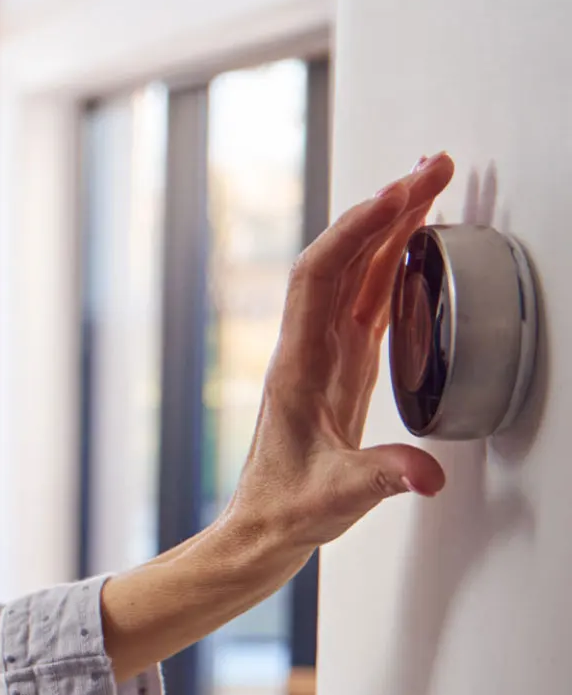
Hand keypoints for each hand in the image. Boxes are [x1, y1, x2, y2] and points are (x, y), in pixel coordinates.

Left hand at [221, 152, 454, 551]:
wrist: (263, 528)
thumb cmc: (286, 510)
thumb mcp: (336, 499)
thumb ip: (380, 481)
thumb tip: (426, 476)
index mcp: (299, 365)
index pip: (321, 276)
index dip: (358, 231)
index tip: (398, 194)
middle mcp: (308, 348)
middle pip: (343, 259)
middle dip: (385, 208)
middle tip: (431, 166)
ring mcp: (325, 354)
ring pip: (357, 273)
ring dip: (391, 227)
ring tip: (430, 184)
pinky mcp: (342, 366)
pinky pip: (368, 298)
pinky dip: (393, 263)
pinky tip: (415, 245)